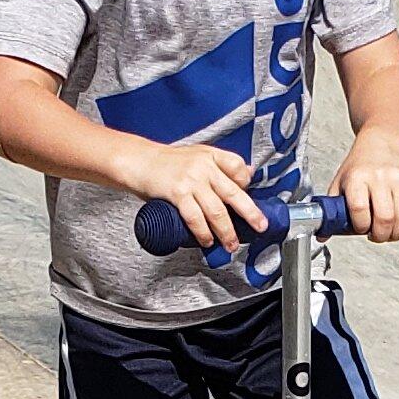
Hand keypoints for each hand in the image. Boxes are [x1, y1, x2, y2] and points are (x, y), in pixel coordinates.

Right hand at [123, 135, 263, 253]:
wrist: (139, 161)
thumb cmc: (168, 162)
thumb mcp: (198, 155)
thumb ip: (221, 166)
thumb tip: (247, 175)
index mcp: (211, 155)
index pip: (238, 167)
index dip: (246, 184)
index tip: (249, 197)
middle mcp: (204, 166)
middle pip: (233, 193)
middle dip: (250, 213)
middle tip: (260, 226)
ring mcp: (191, 180)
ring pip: (216, 211)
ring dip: (226, 231)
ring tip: (231, 244)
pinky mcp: (177, 193)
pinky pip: (195, 218)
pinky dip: (203, 232)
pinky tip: (207, 241)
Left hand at [336, 130, 398, 239]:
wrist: (383, 144)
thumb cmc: (360, 167)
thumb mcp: (340, 183)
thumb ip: (332, 210)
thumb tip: (322, 234)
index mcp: (357, 178)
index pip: (359, 209)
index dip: (361, 226)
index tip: (361, 228)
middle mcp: (379, 177)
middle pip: (385, 217)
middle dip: (381, 235)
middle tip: (377, 235)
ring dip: (398, 232)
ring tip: (391, 232)